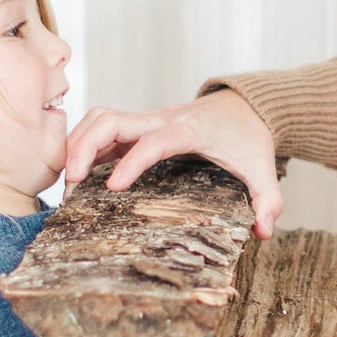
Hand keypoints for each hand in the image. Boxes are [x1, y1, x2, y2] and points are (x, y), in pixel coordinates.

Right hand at [63, 90, 282, 237]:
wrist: (245, 105)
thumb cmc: (249, 137)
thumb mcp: (264, 168)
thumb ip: (268, 199)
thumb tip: (263, 231)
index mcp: (190, 130)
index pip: (155, 141)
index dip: (132, 161)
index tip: (114, 187)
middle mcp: (162, 119)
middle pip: (111, 119)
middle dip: (84, 146)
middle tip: (72, 185)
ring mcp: (146, 121)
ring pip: (100, 118)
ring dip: (77, 144)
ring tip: (68, 184)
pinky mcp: (138, 128)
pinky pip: (102, 129)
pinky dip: (83, 147)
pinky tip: (76, 178)